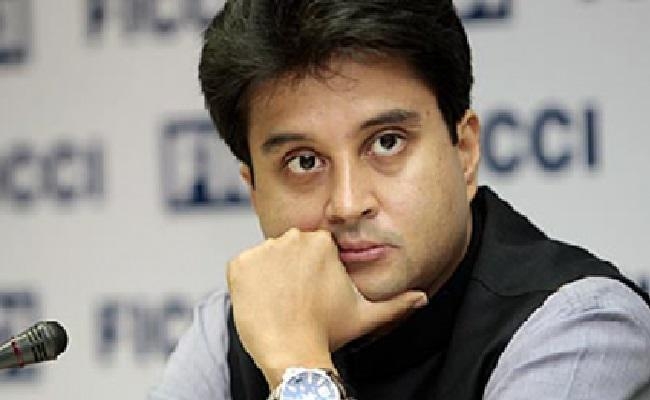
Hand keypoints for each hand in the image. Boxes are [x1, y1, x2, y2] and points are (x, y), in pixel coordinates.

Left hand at [226, 228, 427, 386]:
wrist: (292, 353)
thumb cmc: (328, 333)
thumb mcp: (365, 315)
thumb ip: (396, 303)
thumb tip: (422, 298)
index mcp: (322, 243)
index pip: (312, 249)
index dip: (311, 273)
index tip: (311, 293)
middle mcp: (292, 238)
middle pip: (288, 251)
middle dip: (290, 271)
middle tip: (296, 301)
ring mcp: (263, 250)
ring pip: (266, 260)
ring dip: (269, 277)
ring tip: (279, 303)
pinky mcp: (239, 264)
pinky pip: (242, 268)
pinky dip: (248, 283)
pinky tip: (262, 302)